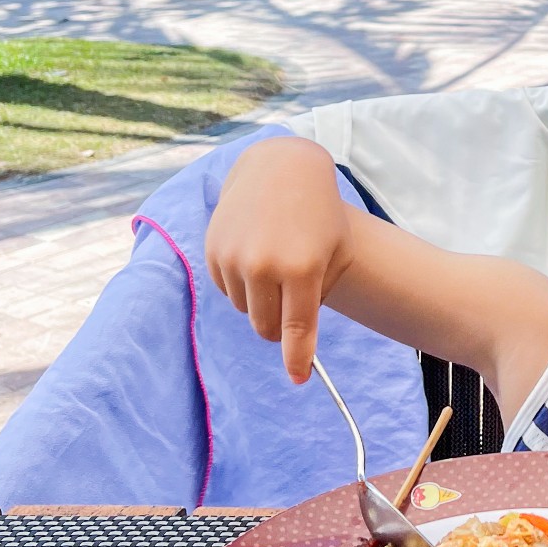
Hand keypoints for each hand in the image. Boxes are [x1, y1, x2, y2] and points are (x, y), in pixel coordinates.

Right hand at [206, 137, 354, 382]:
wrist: (281, 168)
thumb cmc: (318, 215)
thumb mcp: (334, 253)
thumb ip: (319, 299)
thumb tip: (299, 351)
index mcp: (301, 267)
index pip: (296, 329)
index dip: (297, 359)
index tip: (299, 378)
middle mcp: (264, 265)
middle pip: (266, 327)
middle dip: (277, 326)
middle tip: (290, 303)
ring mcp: (234, 257)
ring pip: (245, 310)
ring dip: (260, 301)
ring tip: (275, 266)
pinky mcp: (213, 250)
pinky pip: (226, 290)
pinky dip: (241, 284)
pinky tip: (254, 255)